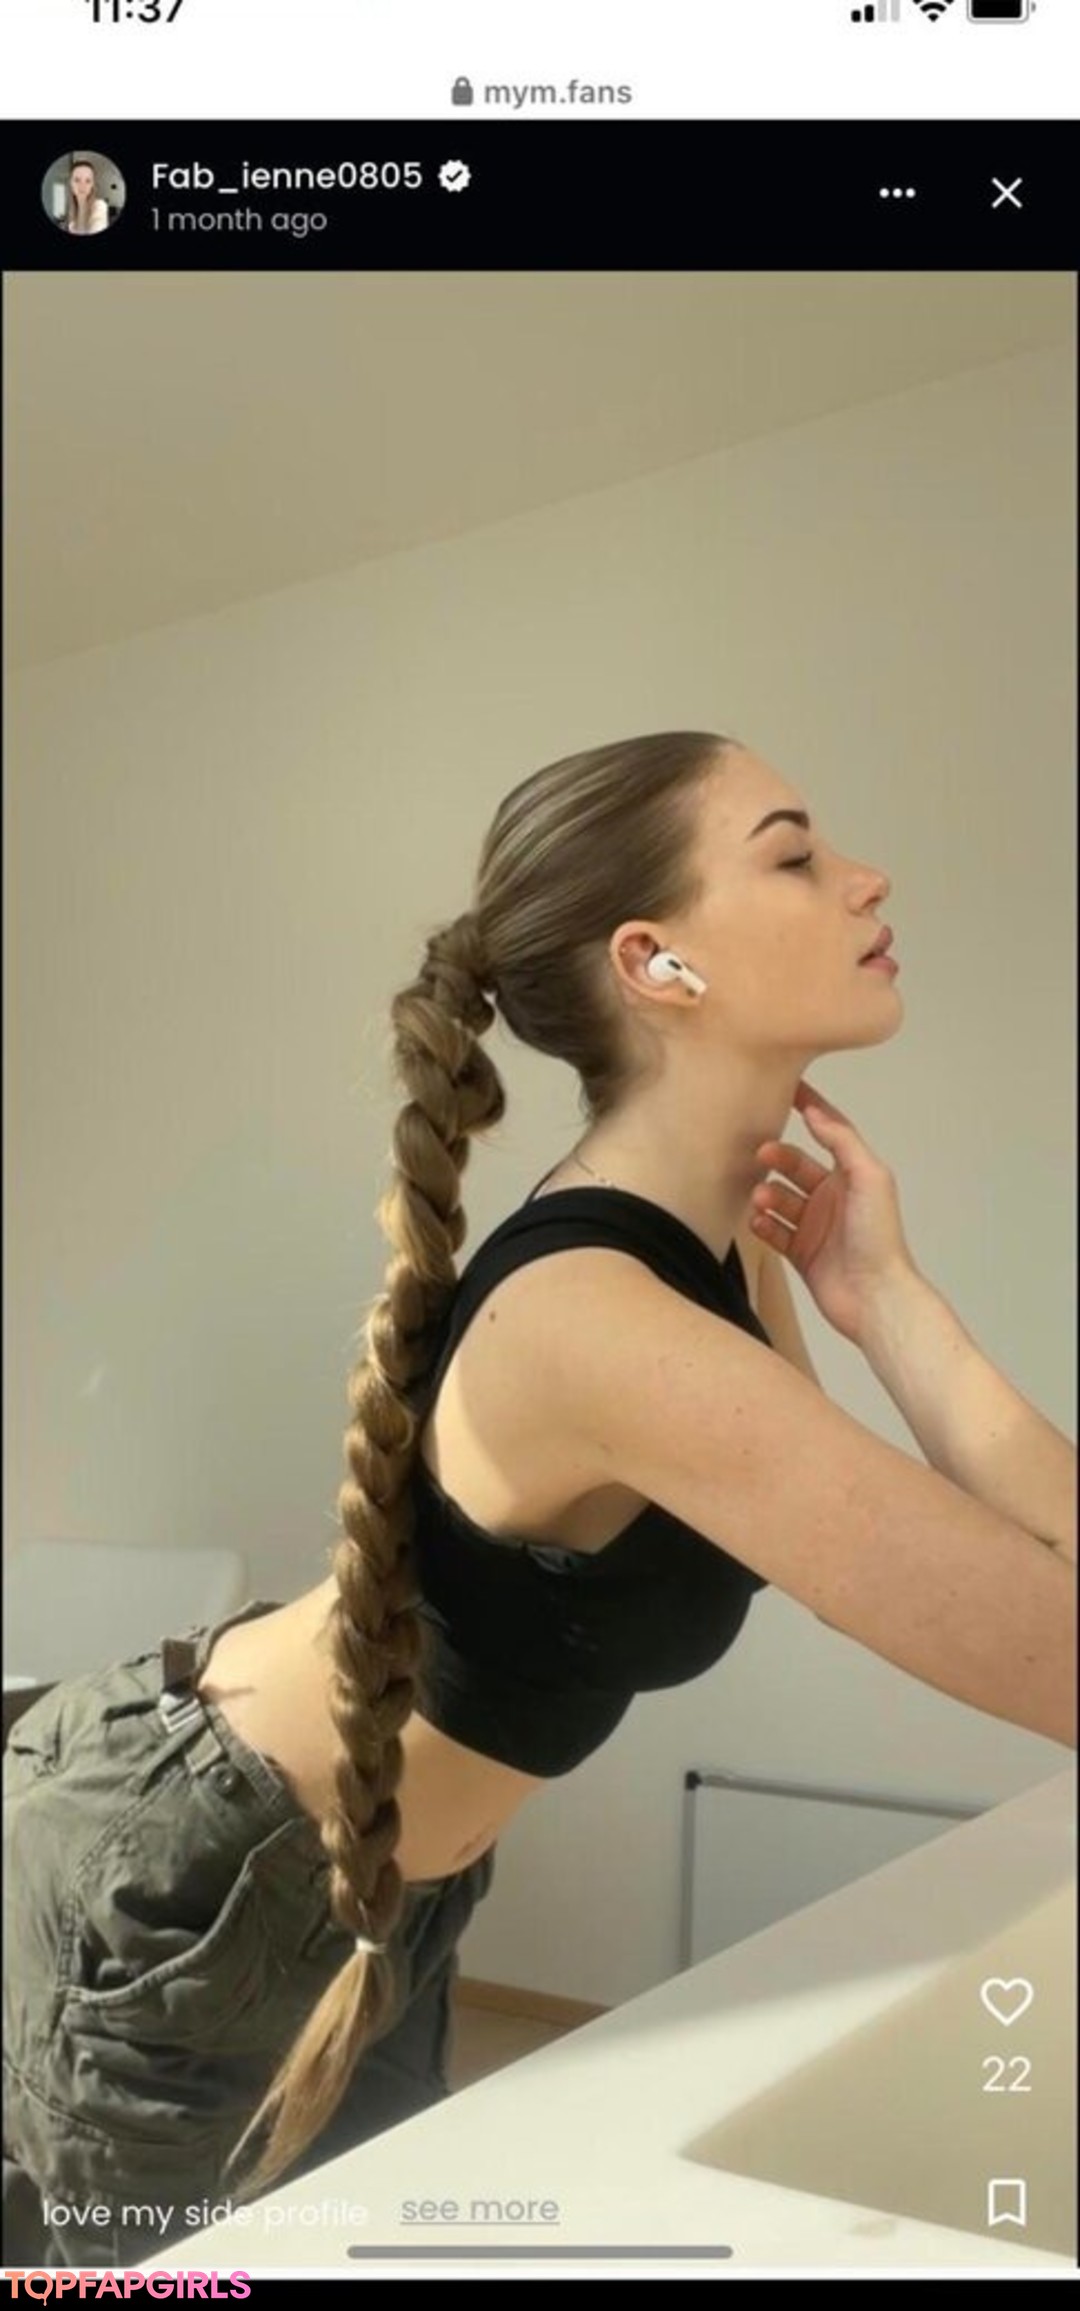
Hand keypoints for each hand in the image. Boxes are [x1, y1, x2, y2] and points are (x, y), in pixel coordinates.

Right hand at [749, 1080, 917, 1346]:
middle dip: (776, 1158)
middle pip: (795, 1166)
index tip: (786, 1087)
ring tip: (759, 1199)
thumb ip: (843, 1141)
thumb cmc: (879, 1236)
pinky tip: (757, 1222)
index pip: (829, 1132)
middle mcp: (832, 1197)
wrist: (875, 1296)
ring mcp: (815, 1226)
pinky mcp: (801, 1253)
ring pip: (779, 1199)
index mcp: (852, 1175)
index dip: (810, 1109)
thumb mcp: (869, 1177)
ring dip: (765, 1195)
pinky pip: (773, 1232)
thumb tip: (815, 1112)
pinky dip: (762, 1225)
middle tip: (759, 1155)